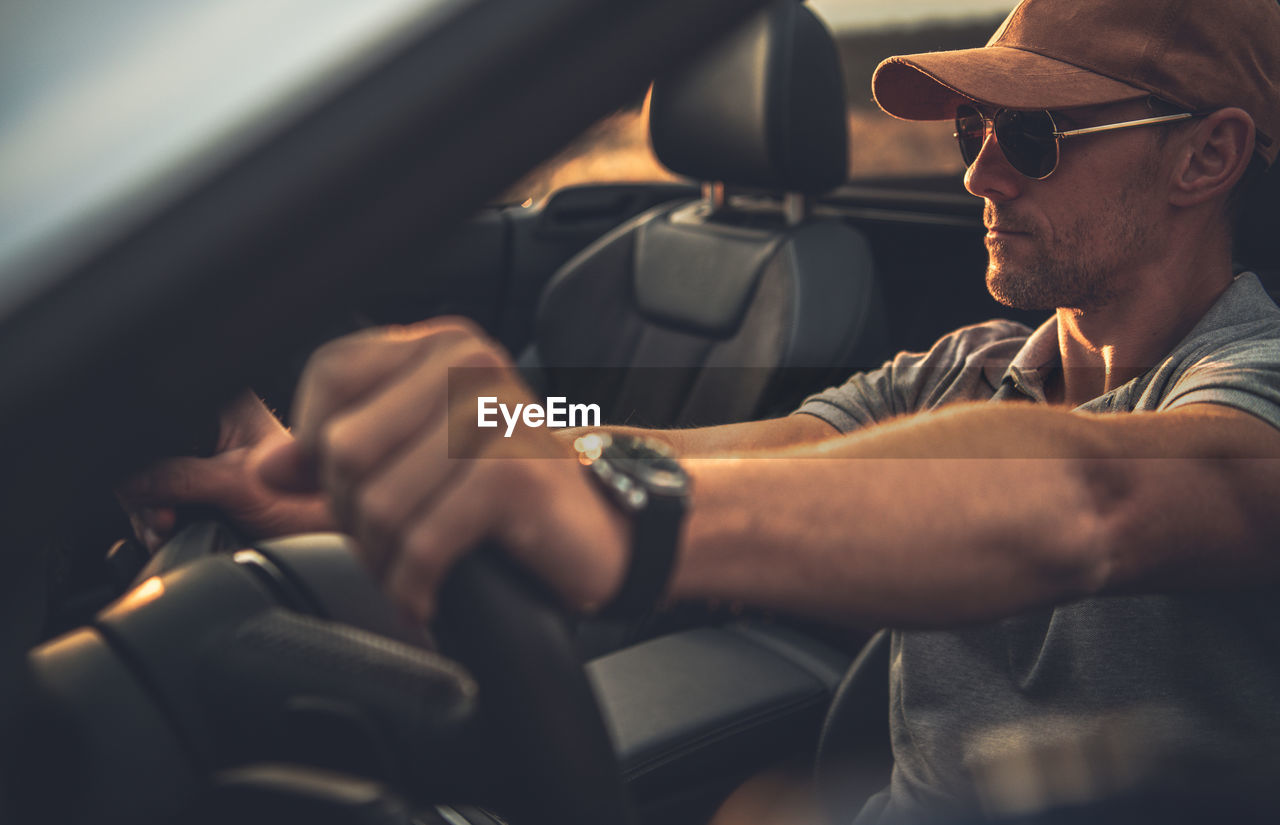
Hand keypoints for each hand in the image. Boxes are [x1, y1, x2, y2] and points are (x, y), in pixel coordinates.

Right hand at [118, 391, 334, 549]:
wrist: (318, 537)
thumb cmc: (302, 503)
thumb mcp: (236, 485)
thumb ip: (178, 478)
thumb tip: (131, 480)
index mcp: (222, 402)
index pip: (156, 417)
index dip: (140, 454)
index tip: (147, 488)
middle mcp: (207, 422)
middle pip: (142, 451)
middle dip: (144, 492)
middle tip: (162, 517)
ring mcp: (199, 453)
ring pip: (142, 478)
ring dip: (147, 510)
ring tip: (168, 527)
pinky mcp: (193, 483)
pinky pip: (154, 497)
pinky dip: (154, 519)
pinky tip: (167, 531)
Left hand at [255, 318, 628, 622]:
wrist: (605, 532)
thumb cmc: (508, 498)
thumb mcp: (414, 465)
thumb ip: (333, 455)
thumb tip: (264, 467)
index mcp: (440, 346)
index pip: (329, 375)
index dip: (319, 446)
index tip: (353, 488)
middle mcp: (469, 363)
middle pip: (343, 447)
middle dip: (353, 514)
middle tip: (395, 538)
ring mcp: (495, 415)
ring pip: (378, 502)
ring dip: (385, 557)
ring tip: (413, 566)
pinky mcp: (514, 474)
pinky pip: (421, 542)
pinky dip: (412, 585)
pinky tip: (426, 593)